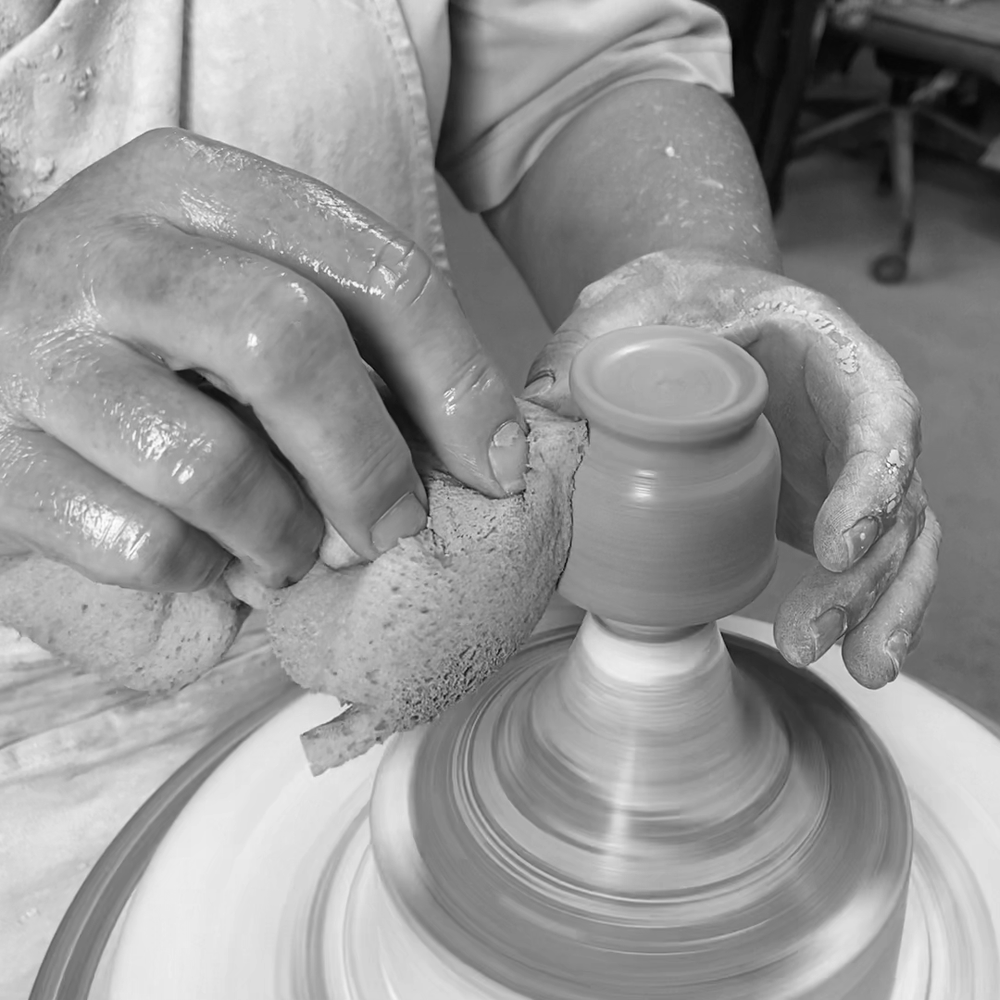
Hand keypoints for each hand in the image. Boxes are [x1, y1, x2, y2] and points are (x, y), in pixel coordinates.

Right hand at [0, 129, 524, 591]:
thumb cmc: (157, 338)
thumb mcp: (248, 290)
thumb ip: (352, 342)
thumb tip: (487, 449)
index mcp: (197, 188)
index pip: (371, 271)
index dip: (456, 379)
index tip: (497, 464)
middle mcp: (108, 250)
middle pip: (287, 346)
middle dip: (368, 462)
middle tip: (394, 528)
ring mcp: (35, 353)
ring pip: (208, 464)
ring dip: (281, 534)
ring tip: (292, 551)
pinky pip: (139, 543)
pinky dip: (199, 571)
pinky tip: (204, 556)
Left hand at [524, 249, 940, 687]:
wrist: (685, 308)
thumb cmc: (667, 299)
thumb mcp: (624, 309)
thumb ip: (582, 356)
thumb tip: (525, 429)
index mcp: (821, 347)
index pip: (879, 411)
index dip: (872, 481)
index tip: (835, 546)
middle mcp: (848, 408)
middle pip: (897, 494)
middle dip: (870, 577)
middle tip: (812, 636)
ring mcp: (837, 460)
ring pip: (895, 539)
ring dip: (877, 607)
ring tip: (858, 669)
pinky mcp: (813, 499)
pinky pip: (859, 558)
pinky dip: (858, 607)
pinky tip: (846, 656)